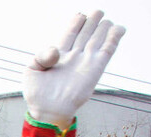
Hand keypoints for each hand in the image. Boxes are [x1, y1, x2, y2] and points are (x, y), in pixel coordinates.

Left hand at [23, 11, 124, 127]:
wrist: (48, 111)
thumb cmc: (37, 94)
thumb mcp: (31, 70)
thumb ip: (41, 55)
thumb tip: (57, 50)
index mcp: (58, 54)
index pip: (70, 32)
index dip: (76, 22)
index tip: (80, 15)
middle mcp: (74, 56)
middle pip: (86, 32)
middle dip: (92, 21)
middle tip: (97, 11)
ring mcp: (86, 61)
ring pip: (97, 38)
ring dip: (103, 27)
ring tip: (105, 18)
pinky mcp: (96, 68)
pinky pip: (108, 50)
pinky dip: (114, 38)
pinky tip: (118, 29)